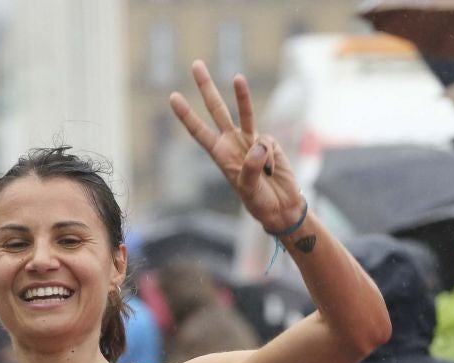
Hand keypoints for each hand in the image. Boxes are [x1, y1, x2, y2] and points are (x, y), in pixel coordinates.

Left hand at [169, 62, 303, 234]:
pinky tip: (271, 170)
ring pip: (244, 111)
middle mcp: (232, 143)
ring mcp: (250, 140)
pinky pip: (267, 142)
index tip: (173, 97)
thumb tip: (258, 144)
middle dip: (206, 88)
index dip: (186, 115)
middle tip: (196, 65)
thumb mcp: (249, 189)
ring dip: (241, 93)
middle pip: (216, 110)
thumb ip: (251, 167)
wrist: (280, 206)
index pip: (199, 131)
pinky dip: (270, 157)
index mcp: (219, 155)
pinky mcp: (268, 142)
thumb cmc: (259, 202)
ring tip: (237, 77)